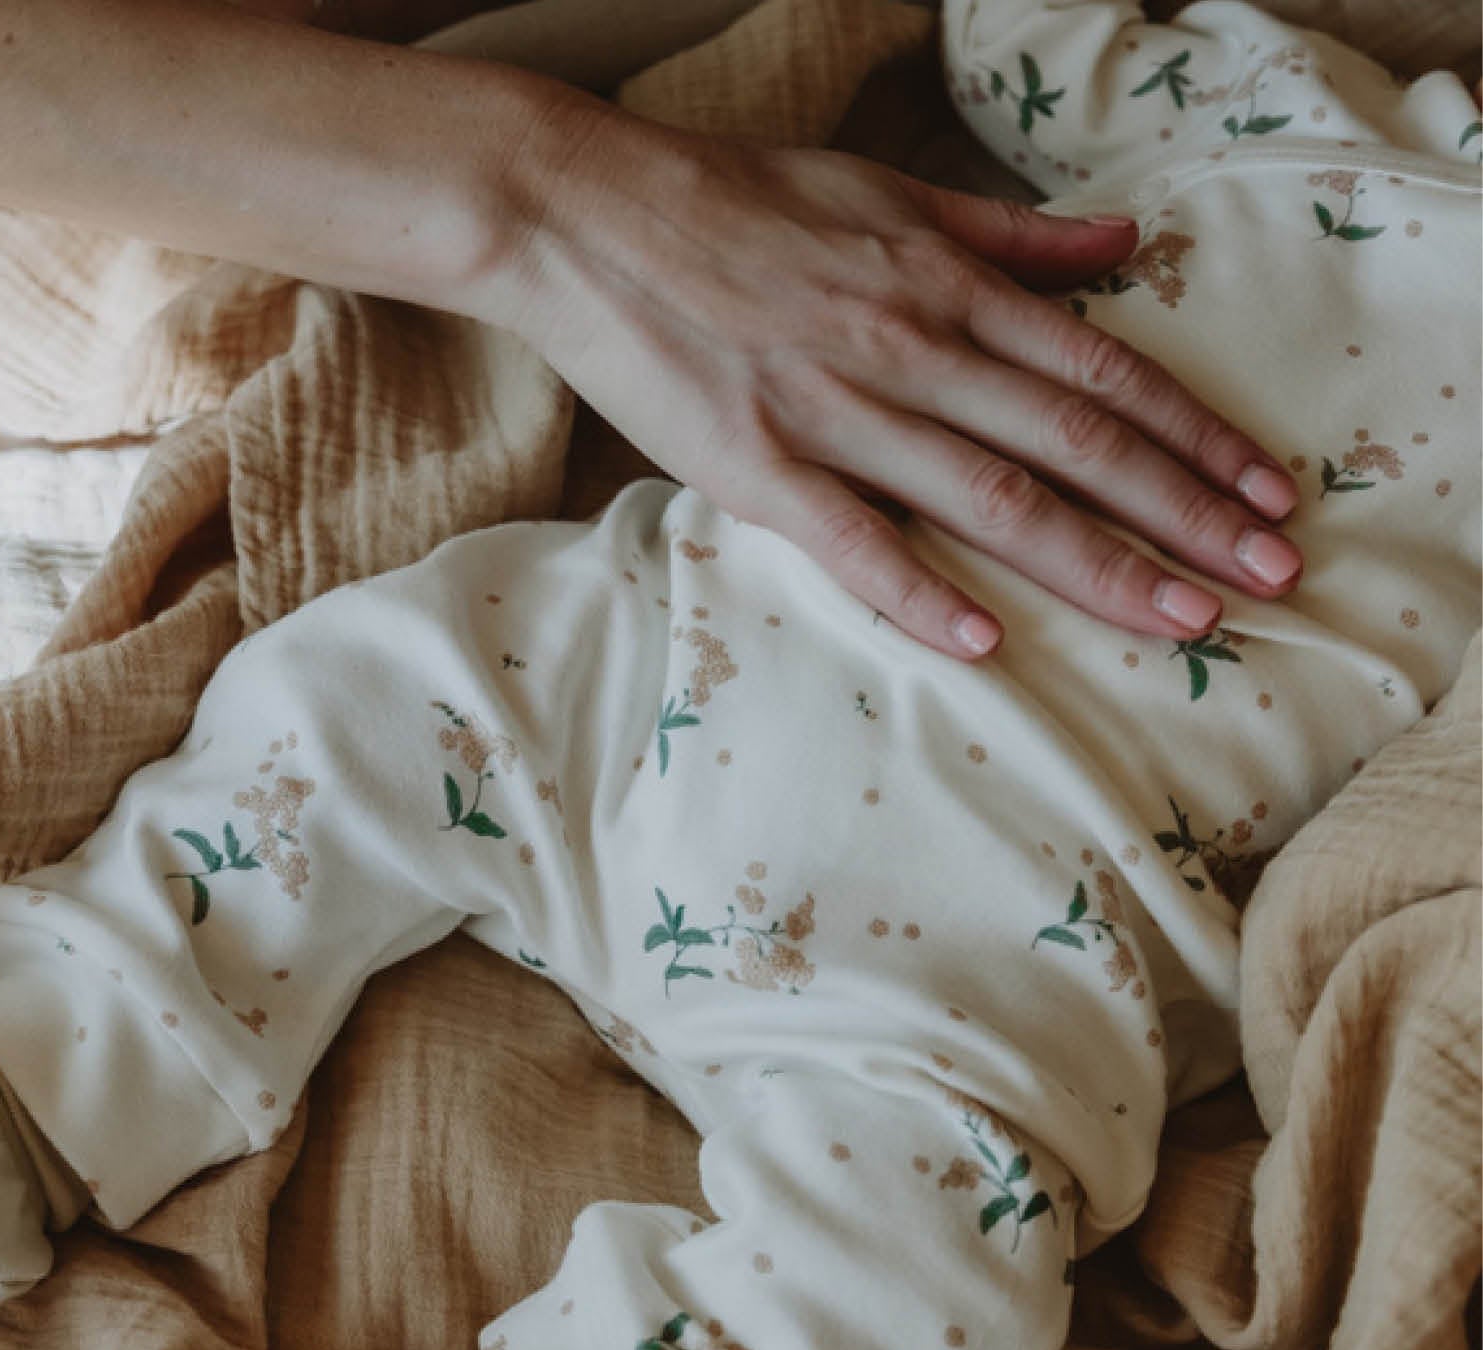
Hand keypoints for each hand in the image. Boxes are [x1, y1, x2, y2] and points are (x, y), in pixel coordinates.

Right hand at [484, 113, 1302, 660]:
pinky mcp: (756, 466)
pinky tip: (985, 644)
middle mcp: (914, 350)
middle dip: (1188, 515)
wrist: (590, 216)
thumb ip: (1011, 235)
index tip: (1267, 490)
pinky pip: (852, 538)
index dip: (1196, 436)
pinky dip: (920, 591)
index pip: (1104, 372)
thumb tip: (1122, 247)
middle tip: (1273, 579)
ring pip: (995, 498)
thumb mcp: (889, 192)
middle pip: (1080, 445)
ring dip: (1099, 565)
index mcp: (948, 286)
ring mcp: (837, 413)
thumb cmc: (735, 202)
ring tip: (1183, 620)